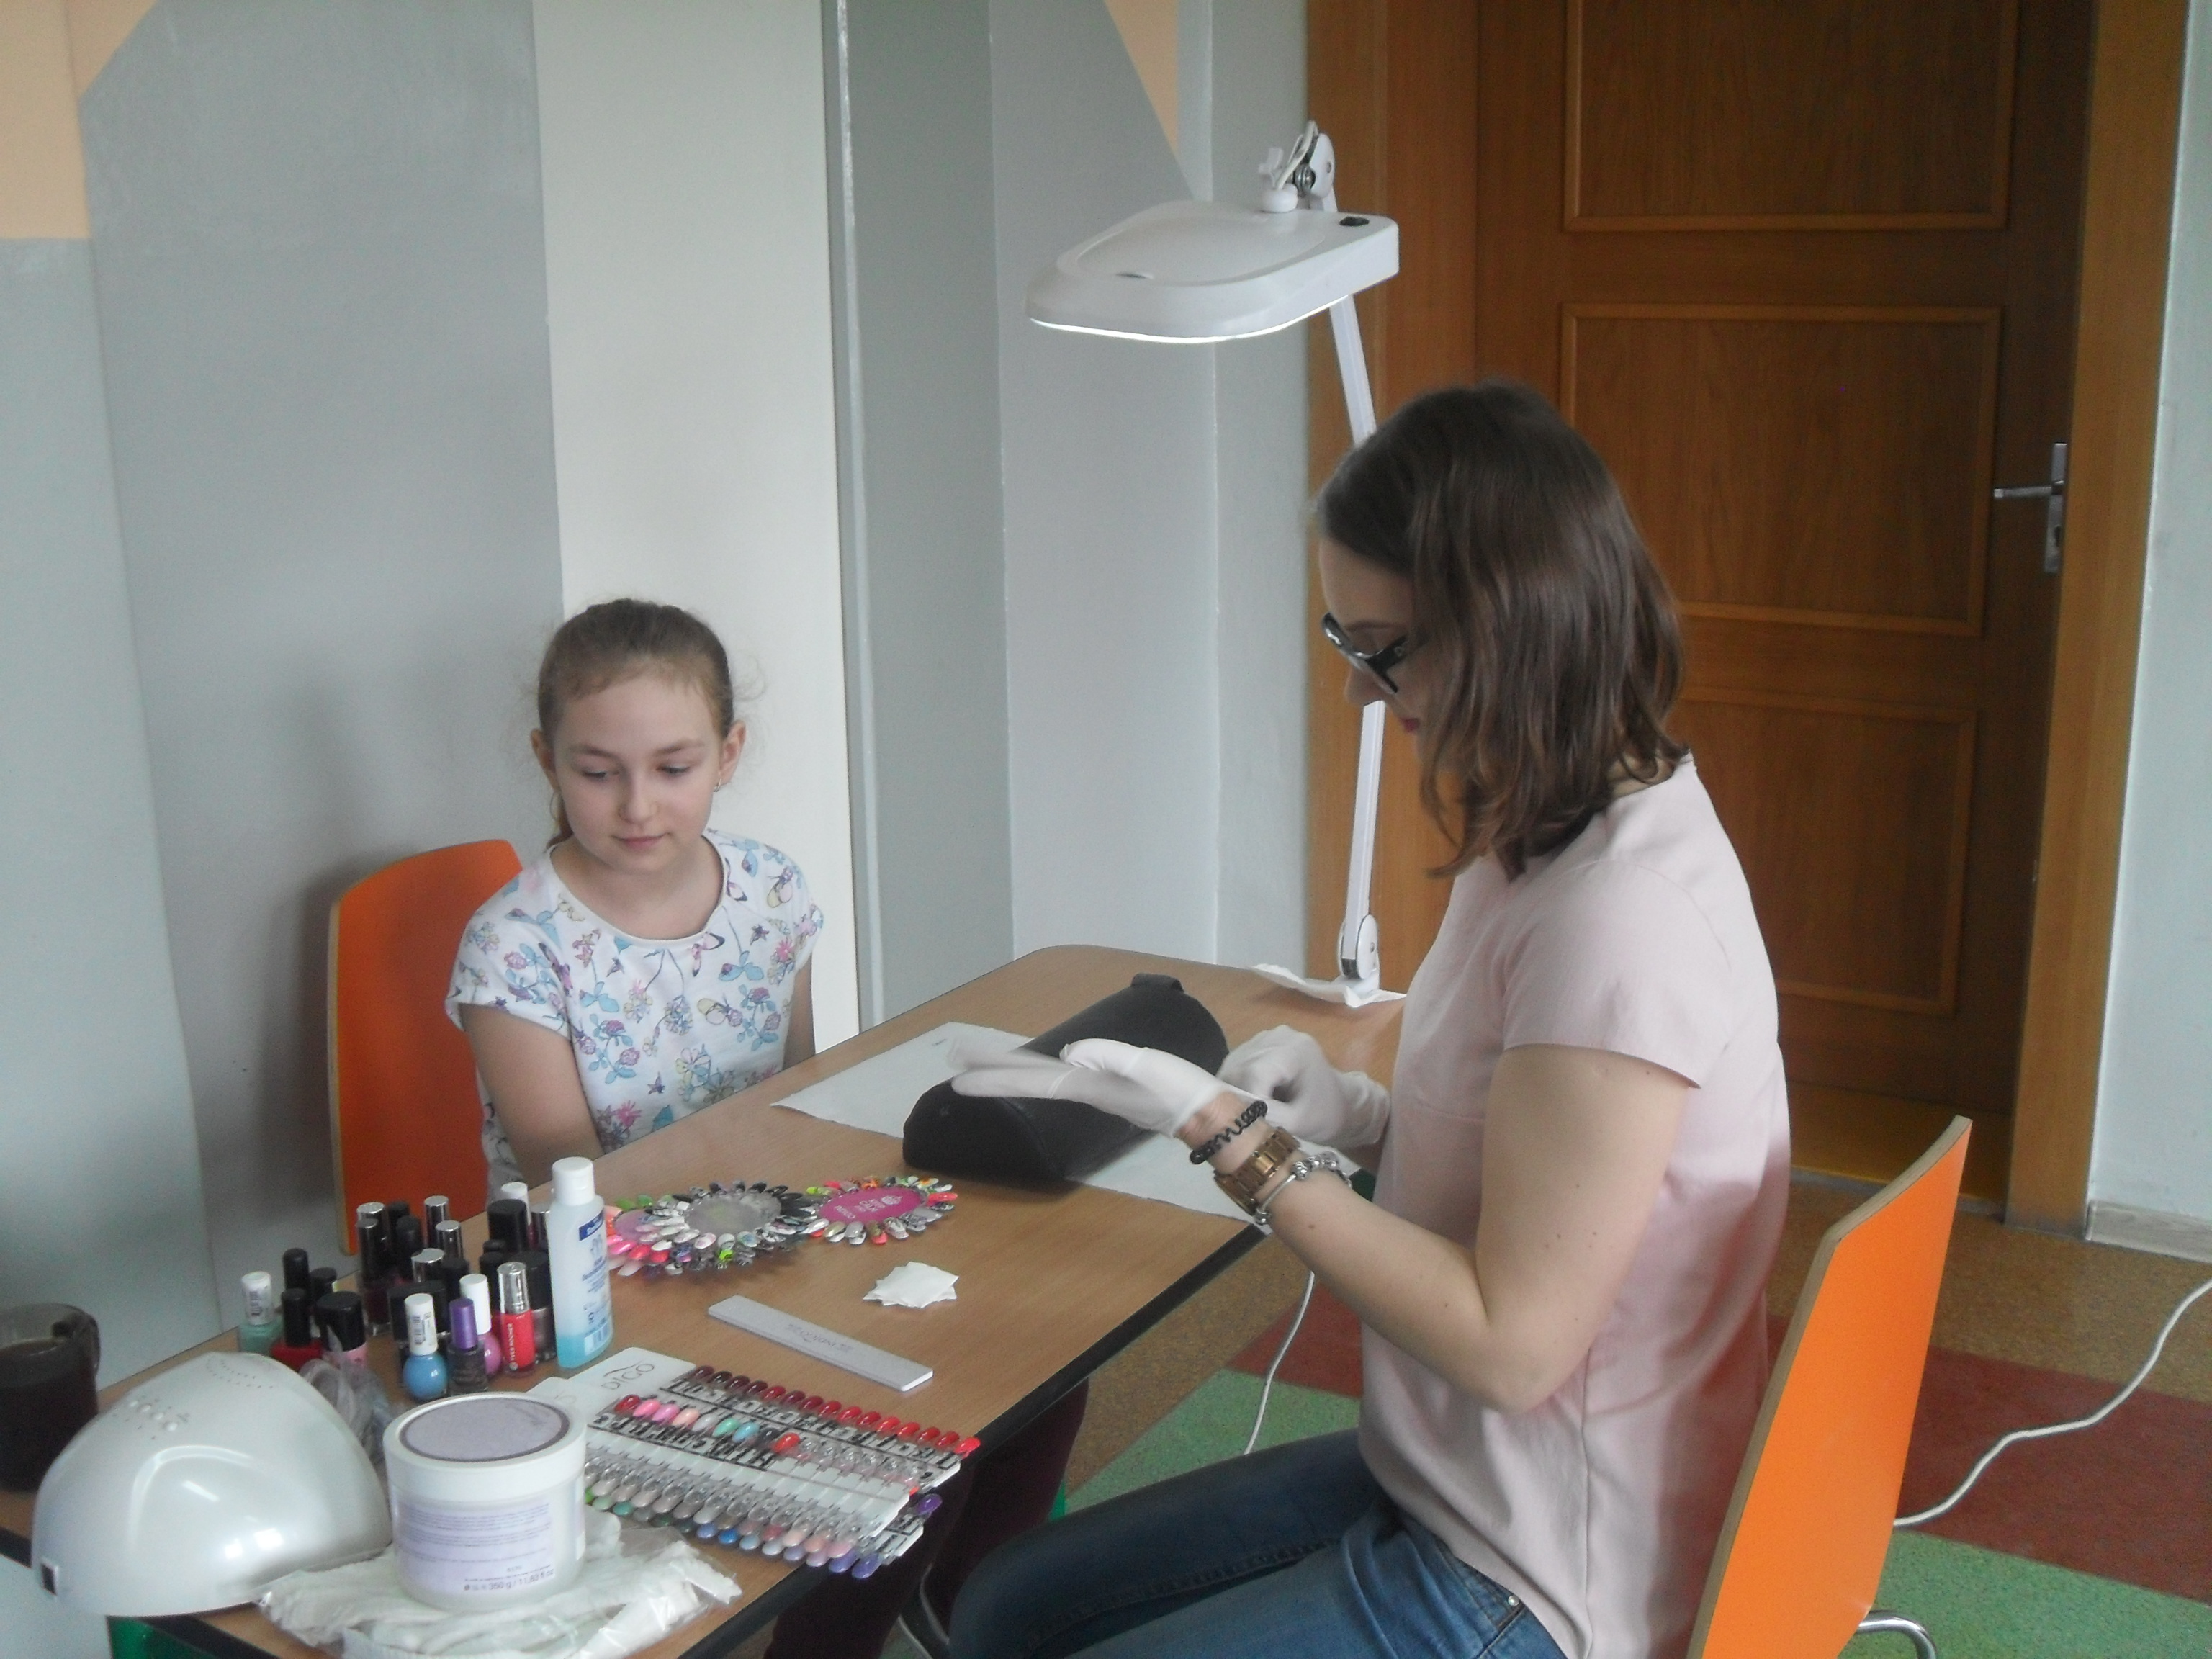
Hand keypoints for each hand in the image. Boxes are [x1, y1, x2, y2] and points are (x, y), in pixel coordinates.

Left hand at [948, 1036, 1238, 1135]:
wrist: (1210, 1115)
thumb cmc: (1182, 1091)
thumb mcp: (1148, 1068)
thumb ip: (1111, 1058)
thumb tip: (1070, 1053)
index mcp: (1086, 1085)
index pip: (1029, 1079)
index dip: (993, 1078)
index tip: (956, 1079)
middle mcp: (1084, 1088)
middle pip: (1028, 1077)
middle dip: (991, 1071)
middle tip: (954, 1061)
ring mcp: (1096, 1089)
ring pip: (1042, 1076)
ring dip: (1011, 1069)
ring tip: (984, 1063)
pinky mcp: (1110, 1086)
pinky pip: (1062, 1076)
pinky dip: (1040, 1070)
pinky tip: (1040, 1067)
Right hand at [1219, 1026, 1390, 1148]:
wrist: (1341, 1102)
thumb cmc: (1325, 1115)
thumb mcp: (1298, 1123)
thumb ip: (1266, 1115)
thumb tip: (1233, 1111)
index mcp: (1294, 1051)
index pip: (1253, 1074)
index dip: (1246, 1101)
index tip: (1251, 1123)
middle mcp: (1278, 1036)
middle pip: (1240, 1068)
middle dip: (1238, 1097)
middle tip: (1248, 1120)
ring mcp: (1268, 1036)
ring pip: (1234, 1066)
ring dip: (1236, 1090)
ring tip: (1252, 1110)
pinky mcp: (1260, 1042)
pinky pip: (1237, 1063)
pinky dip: (1239, 1083)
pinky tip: (1254, 1096)